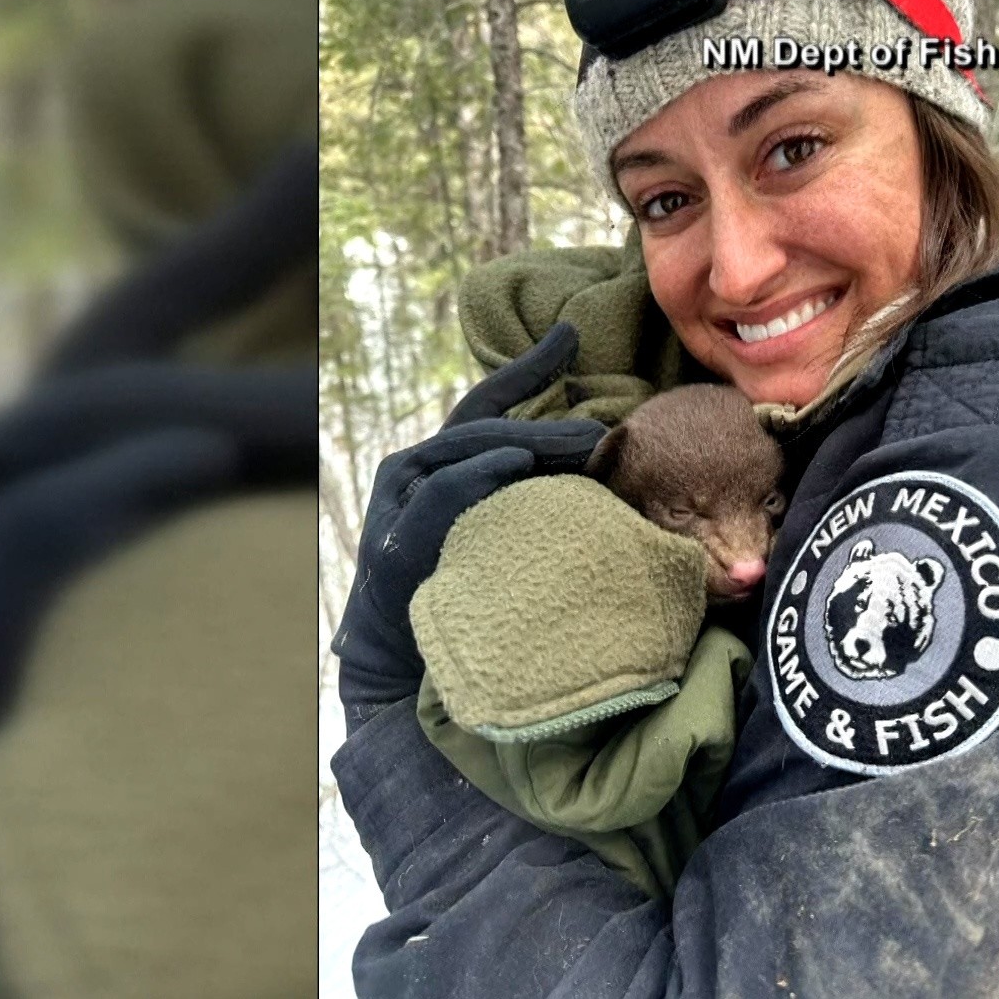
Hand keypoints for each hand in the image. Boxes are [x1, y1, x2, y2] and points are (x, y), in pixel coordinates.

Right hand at [334, 322, 606, 727]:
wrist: (406, 666)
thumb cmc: (468, 594)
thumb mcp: (507, 531)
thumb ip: (537, 493)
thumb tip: (606, 460)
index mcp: (442, 460)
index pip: (489, 401)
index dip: (530, 367)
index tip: (573, 333)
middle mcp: (414, 467)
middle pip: (484, 420)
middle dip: (544, 413)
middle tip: (603, 424)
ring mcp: (397, 497)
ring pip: (465, 447)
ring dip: (526, 439)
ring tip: (579, 440)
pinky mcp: (393, 535)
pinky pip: (439, 491)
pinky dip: (479, 473)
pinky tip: (517, 463)